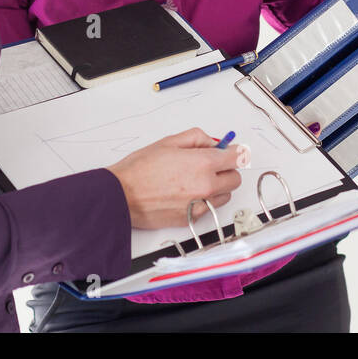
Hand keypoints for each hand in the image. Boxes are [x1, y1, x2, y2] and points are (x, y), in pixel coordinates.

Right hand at [106, 128, 245, 229]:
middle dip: (226, 170)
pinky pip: (210, 209)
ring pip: (225, 196)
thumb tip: (214, 143)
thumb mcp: (169, 142)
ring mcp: (200, 205)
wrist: (121, 195)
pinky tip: (188, 194)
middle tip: (211, 165)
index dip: (233, 153)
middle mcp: (206, 186)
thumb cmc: (140, 169)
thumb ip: (197, 139)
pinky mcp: (192, 219)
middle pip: (235, 178)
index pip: (237, 158)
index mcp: (202, 163)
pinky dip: (205, 201)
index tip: (230, 152)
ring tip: (197, 181)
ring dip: (218, 187)